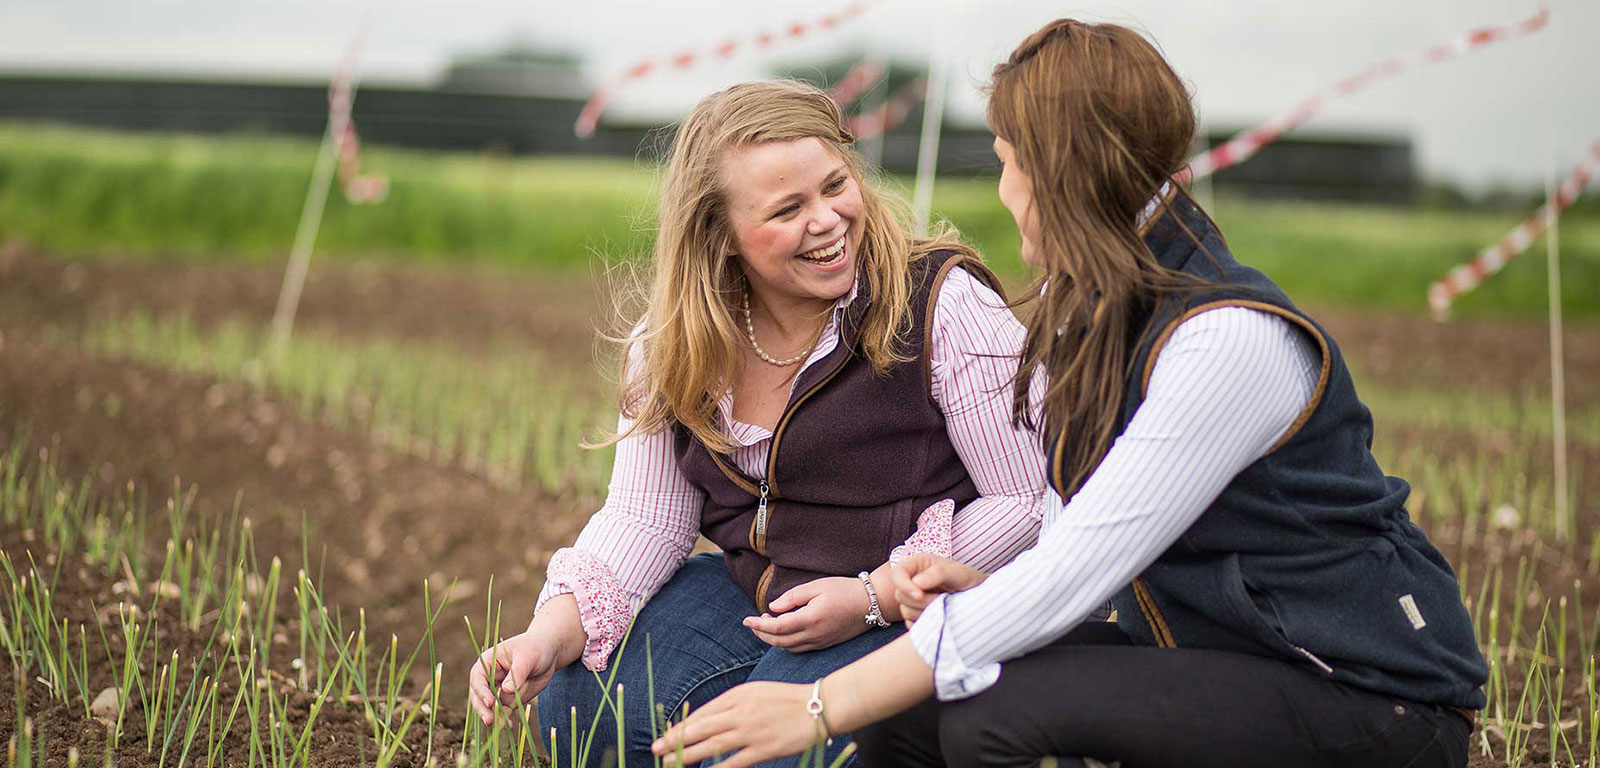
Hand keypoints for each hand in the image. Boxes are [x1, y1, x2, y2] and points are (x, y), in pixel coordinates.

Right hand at [467, 630, 560, 724]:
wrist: (548, 653)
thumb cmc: (535, 648)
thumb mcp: (528, 657)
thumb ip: (517, 673)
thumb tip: (506, 690)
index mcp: (488, 661)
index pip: (478, 678)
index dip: (481, 691)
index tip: (490, 702)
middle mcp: (489, 677)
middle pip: (479, 695)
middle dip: (483, 708)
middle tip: (489, 720)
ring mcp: (498, 689)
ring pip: (489, 706)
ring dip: (493, 716)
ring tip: (503, 725)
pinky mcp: (509, 698)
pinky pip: (503, 711)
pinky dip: (504, 719)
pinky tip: (510, 725)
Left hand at [651, 681, 822, 767]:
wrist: (818, 706)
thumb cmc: (786, 700)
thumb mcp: (756, 693)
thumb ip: (733, 704)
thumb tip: (708, 719)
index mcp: (738, 695)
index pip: (703, 712)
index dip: (683, 724)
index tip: (666, 732)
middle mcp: (741, 712)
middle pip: (701, 727)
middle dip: (676, 738)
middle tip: (655, 748)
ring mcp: (751, 731)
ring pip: (712, 744)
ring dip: (687, 753)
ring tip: (669, 761)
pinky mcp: (763, 749)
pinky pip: (734, 761)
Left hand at [743, 576, 869, 651]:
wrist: (872, 603)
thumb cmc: (844, 590)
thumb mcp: (816, 586)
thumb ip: (792, 597)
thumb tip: (773, 607)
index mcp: (810, 619)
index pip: (776, 627)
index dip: (758, 625)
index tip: (746, 619)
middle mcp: (814, 636)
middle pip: (779, 642)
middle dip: (761, 634)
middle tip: (752, 623)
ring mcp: (820, 643)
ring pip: (788, 648)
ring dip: (772, 640)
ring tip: (765, 625)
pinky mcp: (825, 645)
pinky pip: (799, 649)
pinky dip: (785, 643)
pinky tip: (783, 632)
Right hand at [890, 554, 987, 624]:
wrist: (976, 596)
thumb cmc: (965, 578)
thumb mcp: (955, 571)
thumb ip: (936, 574)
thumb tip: (917, 583)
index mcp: (916, 565)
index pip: (896, 574)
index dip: (904, 585)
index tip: (919, 595)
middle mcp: (910, 582)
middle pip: (899, 595)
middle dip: (920, 601)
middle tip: (942, 600)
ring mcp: (912, 600)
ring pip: (905, 611)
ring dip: (925, 612)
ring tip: (944, 606)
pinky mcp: (915, 616)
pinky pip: (912, 624)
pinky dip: (925, 623)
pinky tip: (939, 617)